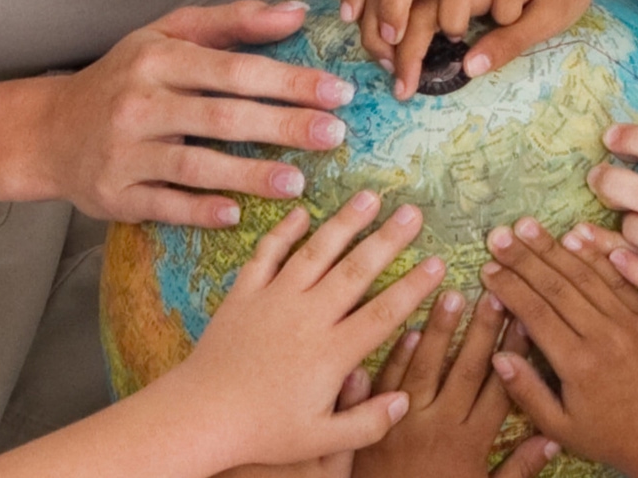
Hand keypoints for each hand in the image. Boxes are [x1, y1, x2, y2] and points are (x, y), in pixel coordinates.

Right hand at [39, 0, 356, 226]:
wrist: (49, 130)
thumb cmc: (126, 78)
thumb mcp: (168, 36)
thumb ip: (233, 23)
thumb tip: (296, 14)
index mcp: (159, 60)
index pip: (236, 70)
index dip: (290, 82)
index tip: (339, 92)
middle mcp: (140, 103)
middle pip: (223, 117)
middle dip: (284, 126)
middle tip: (334, 136)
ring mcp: (124, 151)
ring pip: (195, 166)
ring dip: (249, 176)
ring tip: (298, 183)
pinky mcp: (114, 194)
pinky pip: (163, 205)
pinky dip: (198, 211)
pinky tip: (236, 216)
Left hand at [171, 191, 444, 469]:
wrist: (199, 415)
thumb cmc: (261, 431)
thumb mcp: (320, 440)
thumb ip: (367, 423)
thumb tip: (405, 401)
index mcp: (332, 352)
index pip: (384, 312)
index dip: (414, 286)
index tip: (438, 262)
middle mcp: (308, 317)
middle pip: (357, 270)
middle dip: (389, 239)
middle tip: (413, 212)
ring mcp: (275, 300)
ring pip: (316, 252)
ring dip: (345, 223)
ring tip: (370, 197)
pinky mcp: (245, 294)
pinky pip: (267, 255)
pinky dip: (284, 231)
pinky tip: (302, 212)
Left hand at [353, 288, 555, 477]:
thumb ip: (517, 471)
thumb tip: (551, 440)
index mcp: (469, 444)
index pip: (500, 388)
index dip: (515, 352)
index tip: (527, 319)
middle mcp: (438, 426)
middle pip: (466, 368)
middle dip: (483, 329)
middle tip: (495, 293)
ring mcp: (401, 422)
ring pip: (424, 366)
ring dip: (439, 330)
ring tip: (452, 296)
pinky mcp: (371, 424)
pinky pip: (385, 382)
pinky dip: (395, 357)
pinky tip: (406, 330)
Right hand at [479, 217, 637, 474]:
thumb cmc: (609, 436)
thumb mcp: (560, 427)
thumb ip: (526, 391)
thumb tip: (496, 354)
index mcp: (578, 363)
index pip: (535, 312)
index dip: (508, 286)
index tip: (487, 268)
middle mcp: (605, 335)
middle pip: (556, 285)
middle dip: (523, 258)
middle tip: (498, 235)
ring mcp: (631, 321)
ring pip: (585, 274)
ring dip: (553, 247)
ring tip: (527, 226)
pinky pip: (617, 277)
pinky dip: (594, 254)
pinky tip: (574, 235)